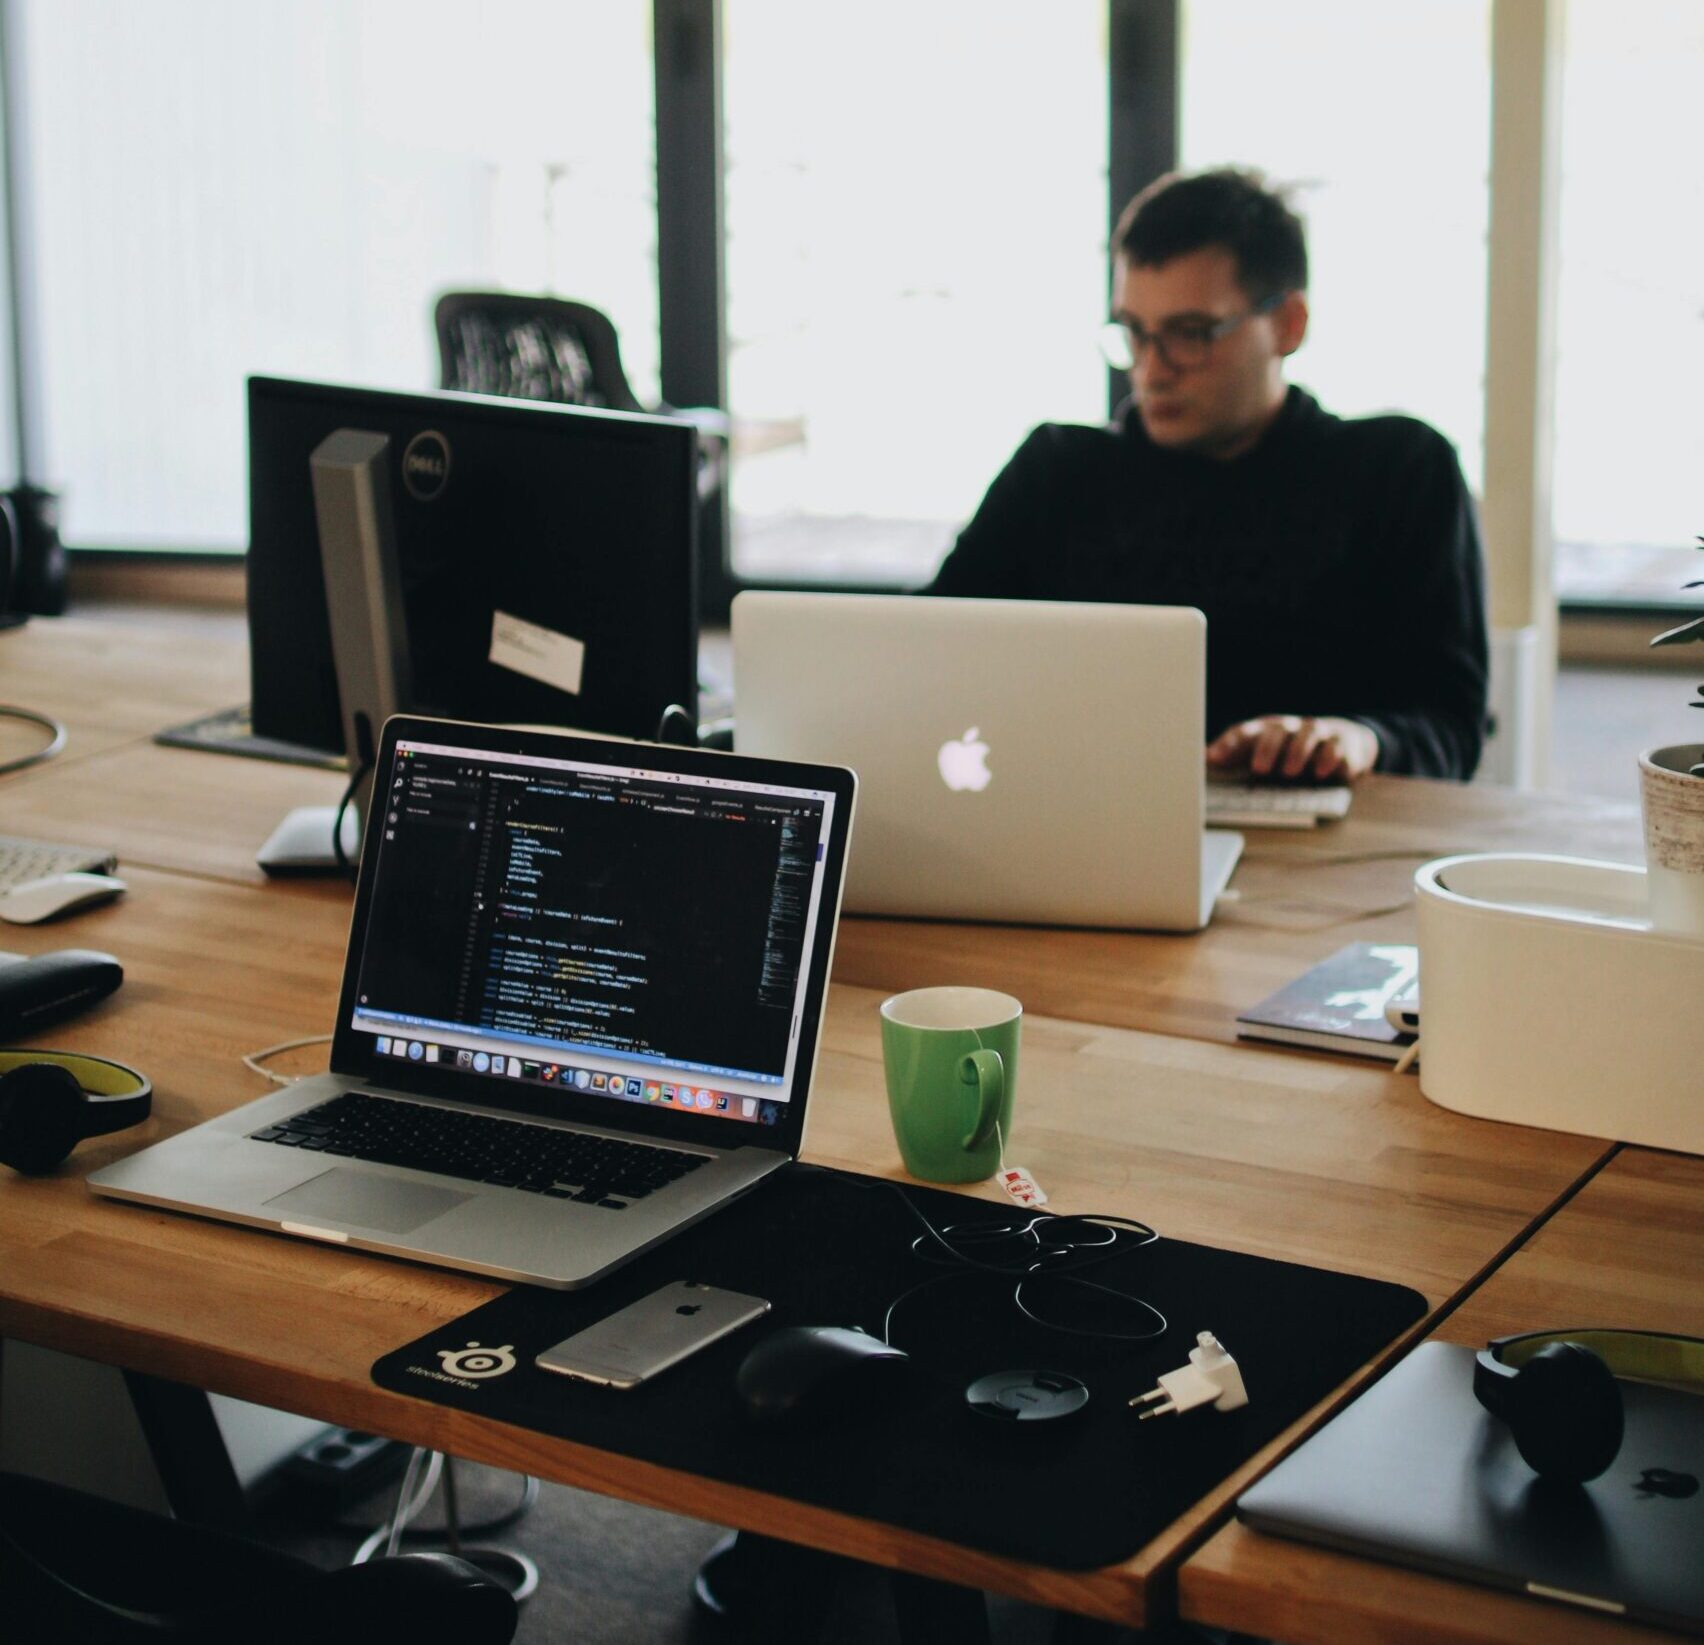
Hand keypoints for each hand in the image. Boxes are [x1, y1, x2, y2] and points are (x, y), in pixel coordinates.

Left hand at [1206, 715, 1379, 783]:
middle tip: (1259, 769)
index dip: (1228, 744)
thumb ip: (1234, 756)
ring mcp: (1317, 733)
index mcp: (1266, 730)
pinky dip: (1330, 758)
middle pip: (1277, 730)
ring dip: (1298, 751)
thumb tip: (1199, 758)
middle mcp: (1290, 728)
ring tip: (1289, 772)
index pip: (1244, 732)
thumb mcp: (1262, 752)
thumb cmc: (1291, 750)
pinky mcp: (1342, 742)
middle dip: (1267, 748)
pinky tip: (1322, 772)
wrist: (1342, 741)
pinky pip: (1337, 746)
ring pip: (1308, 733)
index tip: (1212, 758)